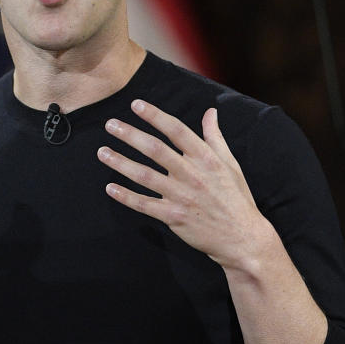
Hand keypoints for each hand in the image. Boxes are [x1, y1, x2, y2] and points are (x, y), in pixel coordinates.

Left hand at [97, 99, 268, 269]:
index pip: (176, 130)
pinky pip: (144, 204)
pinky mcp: (173, 217)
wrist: (242, 238)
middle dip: (130, 135)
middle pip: (155, 150)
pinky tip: (110, 187)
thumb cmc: (235, 198)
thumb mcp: (230, 164)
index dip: (155, 116)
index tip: (135, 104)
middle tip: (110, 124)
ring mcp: (181, 196)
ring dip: (120, 163)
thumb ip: (215, 137)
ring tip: (102, 152)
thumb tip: (210, 112)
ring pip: (144, 176)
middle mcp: (191, 174)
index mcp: (205, 158)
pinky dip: (125, 196)